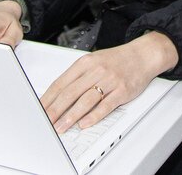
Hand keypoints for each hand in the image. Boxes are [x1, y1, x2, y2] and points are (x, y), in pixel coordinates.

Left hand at [40, 33, 178, 133]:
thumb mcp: (94, 61)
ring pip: (86, 100)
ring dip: (71, 116)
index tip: (39, 110)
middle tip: (46, 122)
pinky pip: (106, 105)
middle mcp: (96, 70)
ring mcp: (109, 80)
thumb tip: (58, 95)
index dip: (48, 98)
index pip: (61, 82)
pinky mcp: (122, 90)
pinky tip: (85, 123)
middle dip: (55, 110)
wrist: (143, 55)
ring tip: (61, 127)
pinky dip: (94, 116)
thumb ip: (77, 76)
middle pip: (70, 93)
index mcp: (85, 63)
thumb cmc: (117, 60)